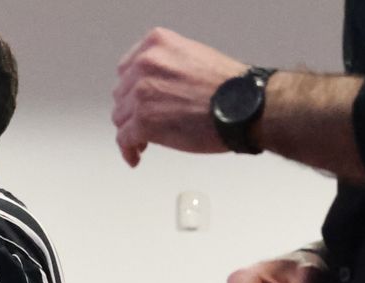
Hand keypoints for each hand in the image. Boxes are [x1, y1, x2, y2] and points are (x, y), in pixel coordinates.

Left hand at [111, 28, 247, 166]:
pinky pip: (124, 139)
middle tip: (143, 123)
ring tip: (143, 141)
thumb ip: (169, 67)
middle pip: (122, 95)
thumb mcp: (194, 58)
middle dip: (132, 111)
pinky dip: (128, 150)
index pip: (127, 69)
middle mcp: (145, 64)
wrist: (243, 106)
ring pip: (121, 118)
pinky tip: (135, 156)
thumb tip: (158, 86)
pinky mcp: (143, 122)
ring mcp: (141, 94)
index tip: (135, 100)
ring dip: (130, 131)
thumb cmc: (229, 88)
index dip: (131, 89)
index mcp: (156, 44)